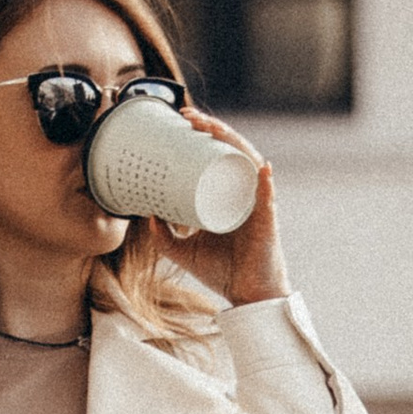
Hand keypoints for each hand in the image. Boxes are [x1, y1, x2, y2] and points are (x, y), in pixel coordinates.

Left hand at [151, 105, 287, 305]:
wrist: (246, 297)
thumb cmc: (222, 272)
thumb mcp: (183, 252)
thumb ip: (163, 236)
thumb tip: (145, 214)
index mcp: (229, 194)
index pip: (220, 154)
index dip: (205, 134)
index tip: (183, 120)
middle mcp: (244, 193)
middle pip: (233, 151)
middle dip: (214, 129)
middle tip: (190, 117)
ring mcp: (257, 204)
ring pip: (248, 164)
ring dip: (233, 142)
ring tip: (212, 128)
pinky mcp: (266, 222)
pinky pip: (267, 198)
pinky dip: (264, 182)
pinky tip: (260, 169)